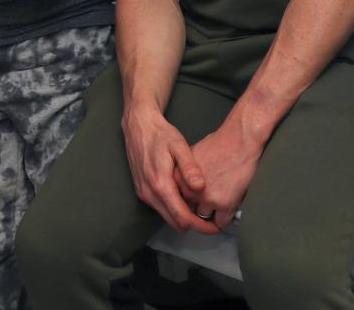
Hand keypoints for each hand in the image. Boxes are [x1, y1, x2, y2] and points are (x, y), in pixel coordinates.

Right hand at [121, 102, 218, 234]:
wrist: (138, 125)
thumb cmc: (160, 134)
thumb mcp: (179, 146)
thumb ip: (189, 168)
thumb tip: (201, 187)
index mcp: (160, 184)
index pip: (183, 218)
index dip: (201, 227)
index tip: (215, 228)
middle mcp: (149, 193)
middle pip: (175, 223)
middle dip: (195, 226)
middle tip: (212, 222)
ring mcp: (144, 193)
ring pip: (167, 217)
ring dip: (184, 218)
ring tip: (200, 209)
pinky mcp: (142, 191)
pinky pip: (160, 208)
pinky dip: (174, 209)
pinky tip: (185, 198)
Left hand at [182, 116, 262, 230]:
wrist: (239, 140)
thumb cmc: (219, 143)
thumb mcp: (191, 155)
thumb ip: (184, 174)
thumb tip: (183, 185)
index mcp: (180, 178)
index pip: (176, 199)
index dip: (184, 202)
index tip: (189, 205)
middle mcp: (190, 190)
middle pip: (188, 210)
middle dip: (195, 211)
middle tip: (203, 211)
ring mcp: (207, 198)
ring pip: (203, 219)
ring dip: (209, 217)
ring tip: (215, 213)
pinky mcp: (224, 204)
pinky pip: (221, 223)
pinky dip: (223, 221)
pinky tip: (226, 215)